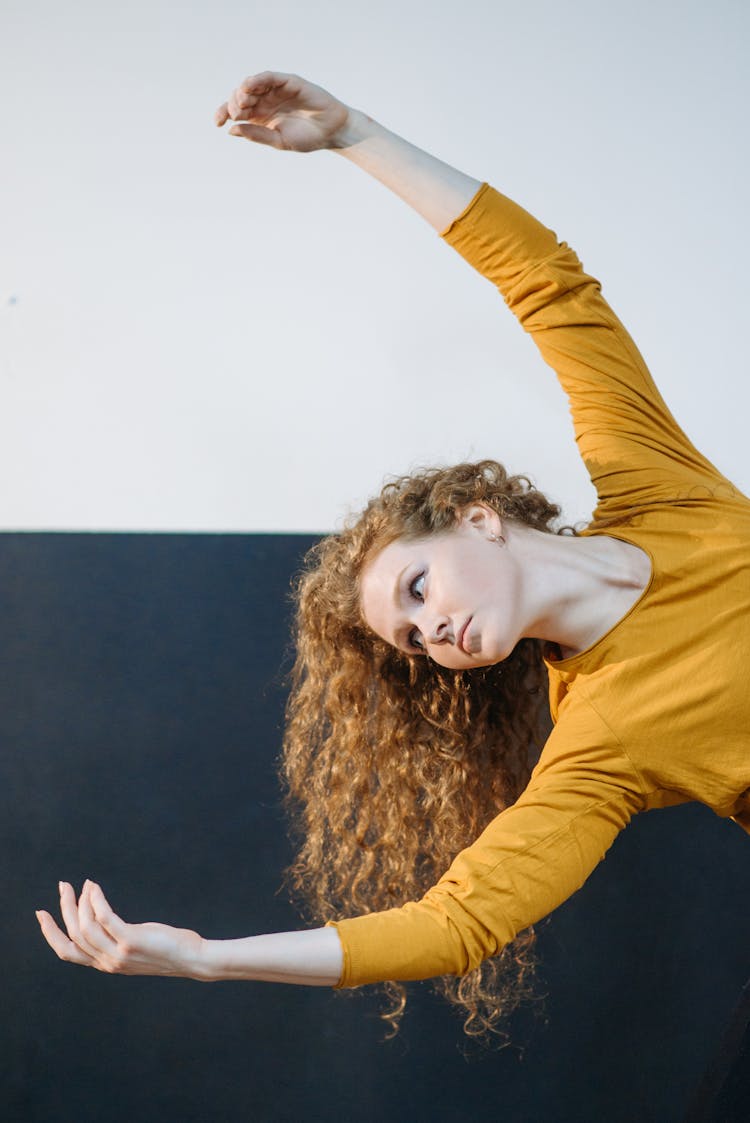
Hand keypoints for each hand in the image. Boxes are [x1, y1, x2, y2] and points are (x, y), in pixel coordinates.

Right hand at [36, 880, 207, 979]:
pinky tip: (94, 887)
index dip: (51, 933)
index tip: (42, 914)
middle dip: (63, 909)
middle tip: (62, 886)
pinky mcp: (131, 941)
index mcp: (105, 964)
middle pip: (73, 935)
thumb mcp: (134, 947)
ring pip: (85, 926)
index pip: (68, 952)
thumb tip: (101, 917)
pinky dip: (96, 900)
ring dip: (81, 901)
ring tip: (84, 884)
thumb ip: (115, 940)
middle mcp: (107, 962)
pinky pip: (105, 917)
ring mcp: (118, 953)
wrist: (191, 959)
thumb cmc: (165, 949)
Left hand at [214, 71, 351, 151]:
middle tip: (238, 114)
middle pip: (240, 97)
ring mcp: (276, 90)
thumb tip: (231, 130)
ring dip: (243, 92)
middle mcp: (266, 101)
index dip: (223, 113)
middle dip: (235, 104)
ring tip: (242, 104)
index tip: (217, 123)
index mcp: (261, 117)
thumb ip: (257, 135)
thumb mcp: (278, 140)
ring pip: (251, 85)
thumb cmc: (307, 138)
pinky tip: (249, 87)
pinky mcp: (288, 82)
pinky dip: (258, 80)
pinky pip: (269, 77)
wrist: (331, 132)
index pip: (236, 111)